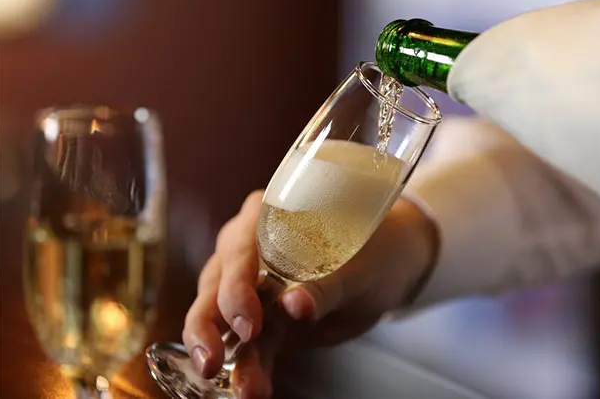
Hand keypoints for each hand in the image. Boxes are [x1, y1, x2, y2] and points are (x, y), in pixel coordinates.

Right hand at [182, 190, 437, 397]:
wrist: (389, 270)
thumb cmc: (375, 251)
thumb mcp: (358, 267)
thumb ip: (326, 286)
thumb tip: (295, 306)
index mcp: (267, 218)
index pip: (238, 248)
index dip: (236, 285)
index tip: (249, 322)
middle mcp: (248, 250)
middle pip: (216, 284)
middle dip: (209, 325)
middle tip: (213, 361)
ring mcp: (251, 287)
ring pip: (221, 320)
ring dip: (226, 356)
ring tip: (244, 390)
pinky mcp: (264, 322)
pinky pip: (248, 346)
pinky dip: (248, 369)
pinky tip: (251, 390)